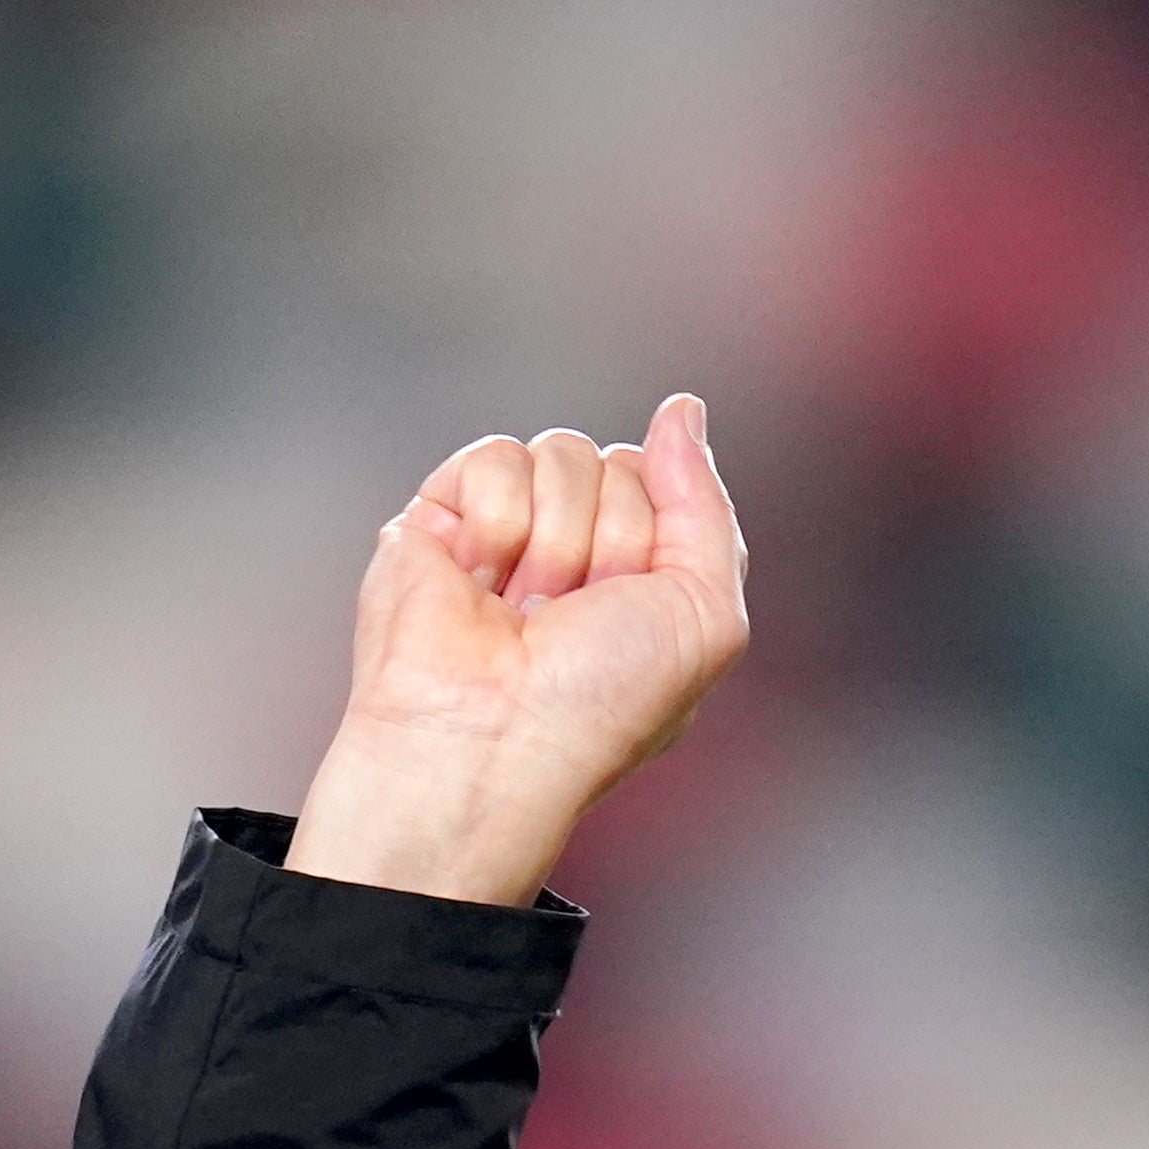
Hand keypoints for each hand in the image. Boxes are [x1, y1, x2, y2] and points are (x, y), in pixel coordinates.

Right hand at [283, 397, 747, 906]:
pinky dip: (495, 523)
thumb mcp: (706, 615)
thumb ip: (707, 504)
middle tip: (570, 617)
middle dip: (608, 540)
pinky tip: (477, 583)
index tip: (631, 605)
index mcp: (641, 576)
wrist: (492, 740)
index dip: (658, 536)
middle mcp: (577, 550)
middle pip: (618, 462)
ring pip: (560, 452)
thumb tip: (682, 408)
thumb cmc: (599, 706)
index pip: (669, 481)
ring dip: (553, 541)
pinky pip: (493, 456)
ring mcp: (508, 529)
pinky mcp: (441, 515)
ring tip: (523, 611)